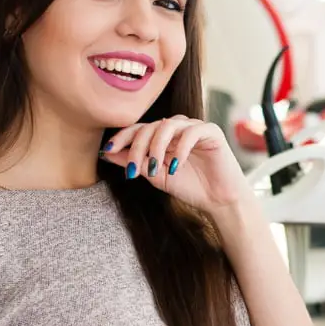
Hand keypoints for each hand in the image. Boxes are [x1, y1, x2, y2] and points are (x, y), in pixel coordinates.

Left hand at [102, 116, 251, 213]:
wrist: (218, 200)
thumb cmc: (190, 186)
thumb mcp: (154, 175)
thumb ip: (134, 162)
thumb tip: (106, 153)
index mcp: (163, 135)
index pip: (139, 128)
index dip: (122, 137)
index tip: (107, 150)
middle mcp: (177, 127)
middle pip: (149, 127)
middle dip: (137, 148)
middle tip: (132, 170)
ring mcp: (194, 127)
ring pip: (167, 126)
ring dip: (156, 148)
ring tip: (155, 170)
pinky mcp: (211, 132)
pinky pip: (190, 133)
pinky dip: (180, 149)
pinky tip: (175, 167)